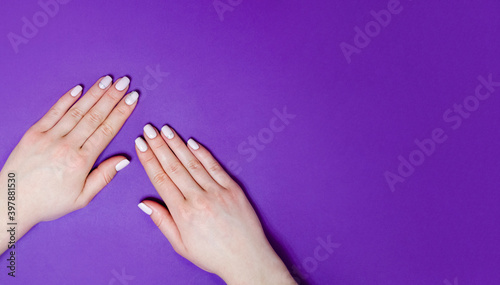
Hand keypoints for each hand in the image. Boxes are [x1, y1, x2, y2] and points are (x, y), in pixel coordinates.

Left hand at [0, 75, 137, 252]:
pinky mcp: (34, 133)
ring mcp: (49, 137)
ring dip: (94, 94)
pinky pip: (53, 112)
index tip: (132, 99)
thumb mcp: (82, 198)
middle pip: (95, 116)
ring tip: (108, 80)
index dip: (121, 113)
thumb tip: (124, 159)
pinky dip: (67, 99)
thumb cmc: (48, 202)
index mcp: (81, 162)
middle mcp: (66, 146)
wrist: (12, 203)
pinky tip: (79, 88)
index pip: (107, 131)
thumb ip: (104, 176)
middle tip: (124, 83)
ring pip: (77, 111)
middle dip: (112, 97)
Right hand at [135, 124, 295, 284]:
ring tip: (165, 130)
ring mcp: (218, 192)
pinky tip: (191, 142)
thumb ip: (163, 222)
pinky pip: (215, 167)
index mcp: (183, 213)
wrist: (246, 259)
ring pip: (192, 163)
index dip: (149, 160)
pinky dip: (203, 154)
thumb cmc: (213, 255)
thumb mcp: (181, 245)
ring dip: (177, 144)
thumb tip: (144, 204)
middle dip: (159, 146)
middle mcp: (199, 199)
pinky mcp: (233, 189)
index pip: (161, 179)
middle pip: (174, 166)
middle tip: (148, 130)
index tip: (140, 145)